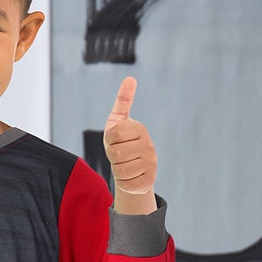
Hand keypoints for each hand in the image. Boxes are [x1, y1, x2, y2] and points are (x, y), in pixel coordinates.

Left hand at [103, 76, 157, 212]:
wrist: (131, 170)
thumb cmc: (121, 143)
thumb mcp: (117, 121)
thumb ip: (123, 101)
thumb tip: (130, 77)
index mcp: (140, 129)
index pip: (114, 134)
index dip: (109, 139)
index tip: (116, 140)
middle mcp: (149, 146)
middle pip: (115, 153)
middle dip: (112, 156)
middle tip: (119, 155)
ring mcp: (151, 164)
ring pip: (119, 169)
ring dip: (117, 169)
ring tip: (125, 165)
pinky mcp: (149, 181)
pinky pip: (126, 183)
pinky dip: (123, 182)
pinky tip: (130, 176)